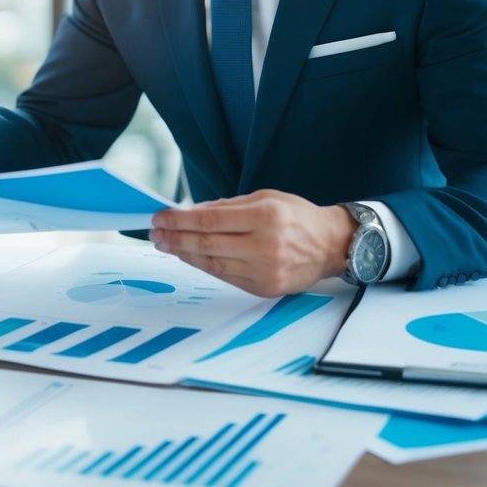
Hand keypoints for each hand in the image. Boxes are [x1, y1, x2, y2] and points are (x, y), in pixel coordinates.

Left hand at [149, 190, 355, 296]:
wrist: (331, 245)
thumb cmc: (297, 216)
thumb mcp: (265, 198)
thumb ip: (226, 206)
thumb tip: (189, 212)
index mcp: (266, 216)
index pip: (210, 220)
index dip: (180, 220)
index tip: (160, 217)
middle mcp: (266, 245)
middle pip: (207, 243)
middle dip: (175, 237)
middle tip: (155, 233)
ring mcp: (266, 270)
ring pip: (213, 263)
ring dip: (184, 254)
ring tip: (166, 245)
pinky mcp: (265, 288)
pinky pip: (225, 276)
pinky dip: (204, 265)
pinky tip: (190, 256)